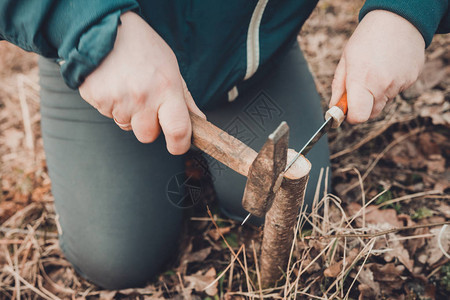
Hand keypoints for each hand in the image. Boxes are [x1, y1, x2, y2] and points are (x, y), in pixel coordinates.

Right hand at [79, 11, 204, 154]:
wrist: (105, 29)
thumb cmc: (143, 47)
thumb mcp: (172, 68)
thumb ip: (185, 99)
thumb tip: (199, 120)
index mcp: (166, 89)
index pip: (178, 131)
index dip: (180, 145)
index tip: (179, 144)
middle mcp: (143, 97)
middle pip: (148, 136)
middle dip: (150, 126)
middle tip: (147, 103)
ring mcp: (118, 100)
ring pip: (127, 126)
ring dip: (130, 114)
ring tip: (128, 88)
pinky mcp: (97, 99)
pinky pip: (109, 115)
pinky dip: (112, 105)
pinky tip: (114, 85)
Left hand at [330, 10, 424, 123]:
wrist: (399, 19)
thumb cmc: (367, 38)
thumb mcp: (346, 60)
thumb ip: (339, 87)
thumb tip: (334, 108)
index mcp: (362, 80)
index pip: (358, 117)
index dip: (351, 117)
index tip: (346, 109)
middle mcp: (383, 85)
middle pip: (371, 113)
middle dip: (362, 105)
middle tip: (359, 87)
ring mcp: (399, 83)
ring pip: (384, 101)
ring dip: (377, 93)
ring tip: (376, 70)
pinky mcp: (411, 80)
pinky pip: (396, 91)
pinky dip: (390, 84)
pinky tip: (388, 66)